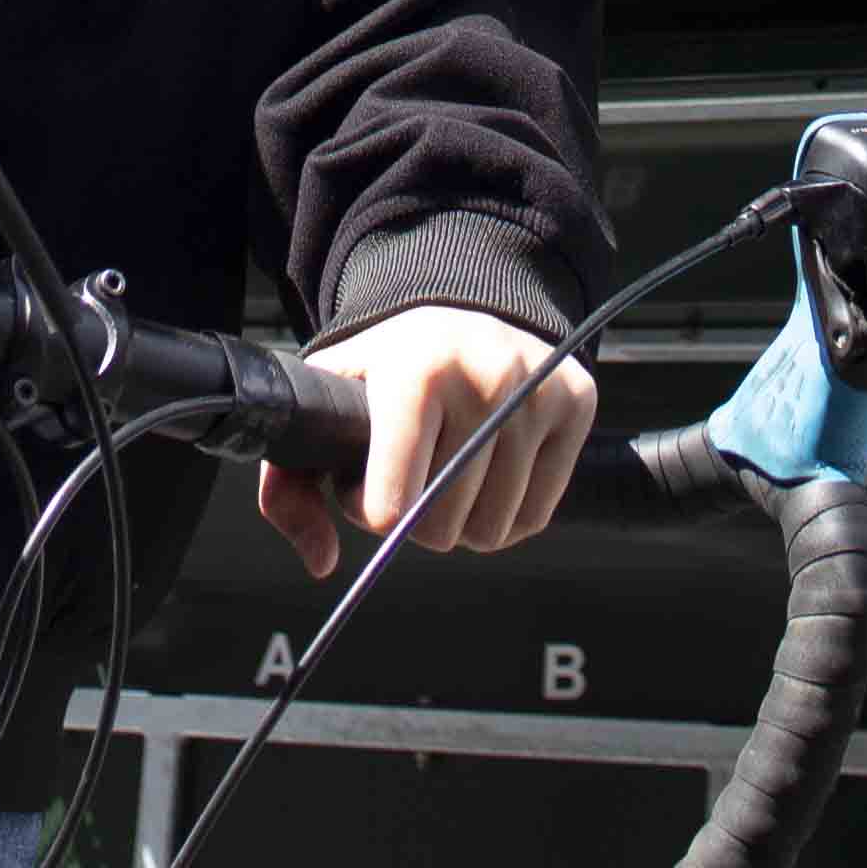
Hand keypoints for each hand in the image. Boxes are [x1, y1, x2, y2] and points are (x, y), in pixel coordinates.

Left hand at [253, 308, 593, 579]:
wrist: (462, 304)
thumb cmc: (387, 367)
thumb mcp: (327, 404)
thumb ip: (290, 485)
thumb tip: (321, 563)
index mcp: (414, 372)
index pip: (390, 506)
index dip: (368, 509)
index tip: (365, 479)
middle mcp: (485, 376)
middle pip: (443, 529)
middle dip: (416, 519)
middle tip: (411, 472)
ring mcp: (537, 391)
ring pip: (492, 531)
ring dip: (462, 521)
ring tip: (447, 467)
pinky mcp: (577, 403)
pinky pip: (536, 517)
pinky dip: (506, 514)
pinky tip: (487, 470)